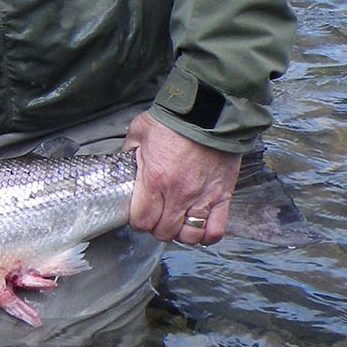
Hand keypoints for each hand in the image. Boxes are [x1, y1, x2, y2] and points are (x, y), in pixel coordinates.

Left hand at [122, 110, 240, 245]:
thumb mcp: (139, 133)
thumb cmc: (174, 120)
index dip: (138, 220)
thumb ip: (129, 154)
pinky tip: (199, 226)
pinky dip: (207, 235)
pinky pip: (216, 230)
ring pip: (189, 235)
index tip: (139, 214)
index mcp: (154, 179)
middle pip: (164, 232)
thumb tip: (124, 167)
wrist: (208, 110)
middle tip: (158, 216)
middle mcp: (178, 193)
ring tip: (178, 221)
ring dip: (181, 232)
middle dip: (157, 227)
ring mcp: (202, 196)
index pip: (142, 221)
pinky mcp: (223, 195)